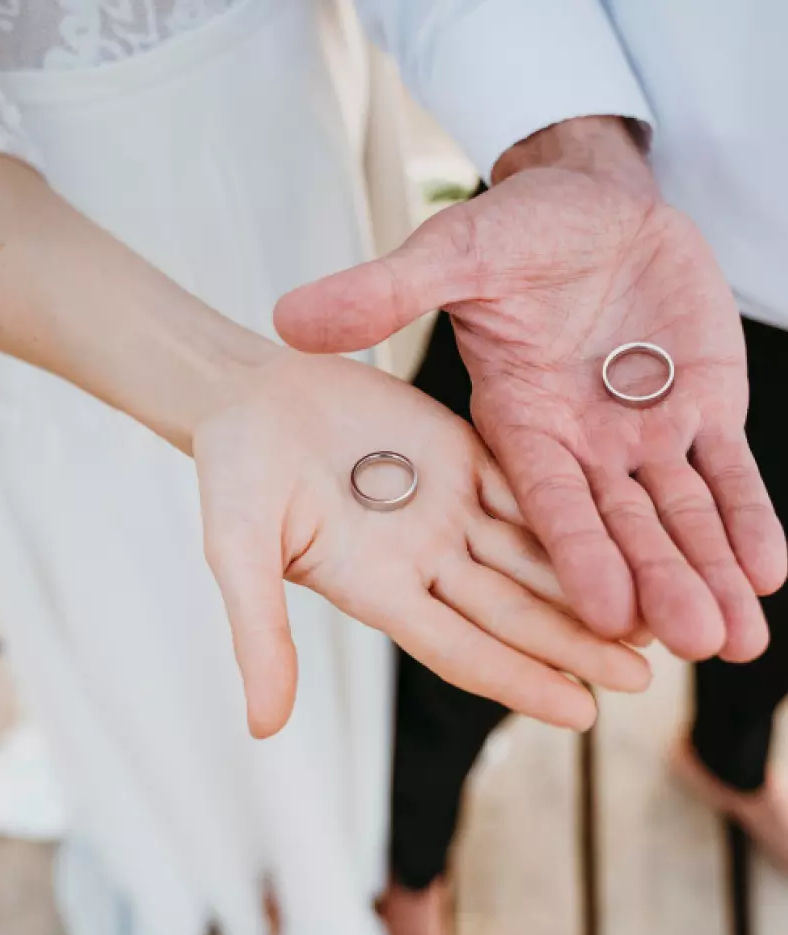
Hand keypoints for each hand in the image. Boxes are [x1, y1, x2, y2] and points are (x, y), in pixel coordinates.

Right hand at [194, 348, 649, 736]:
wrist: (247, 395)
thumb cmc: (232, 472)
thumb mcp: (239, 553)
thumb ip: (260, 634)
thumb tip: (263, 728)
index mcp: (375, 588)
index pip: (458, 646)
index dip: (517, 678)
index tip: (581, 713)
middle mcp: (420, 559)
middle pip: (510, 609)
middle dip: (574, 643)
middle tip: (643, 678)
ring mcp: (444, 508)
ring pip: (530, 554)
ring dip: (587, 586)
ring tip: (653, 617)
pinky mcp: (461, 456)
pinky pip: (526, 487)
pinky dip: (573, 513)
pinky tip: (623, 532)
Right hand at [274, 120, 785, 662]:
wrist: (590, 196)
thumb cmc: (510, 225)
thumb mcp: (448, 253)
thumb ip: (380, 294)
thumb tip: (288, 316)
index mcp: (507, 428)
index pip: (539, 509)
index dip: (566, 573)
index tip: (597, 634)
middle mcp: (567, 450)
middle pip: (609, 533)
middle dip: (652, 586)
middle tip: (690, 645)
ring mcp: (632, 435)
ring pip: (670, 517)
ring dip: (704, 571)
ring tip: (737, 636)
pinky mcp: (693, 409)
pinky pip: (722, 472)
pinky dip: (743, 516)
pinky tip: (765, 570)